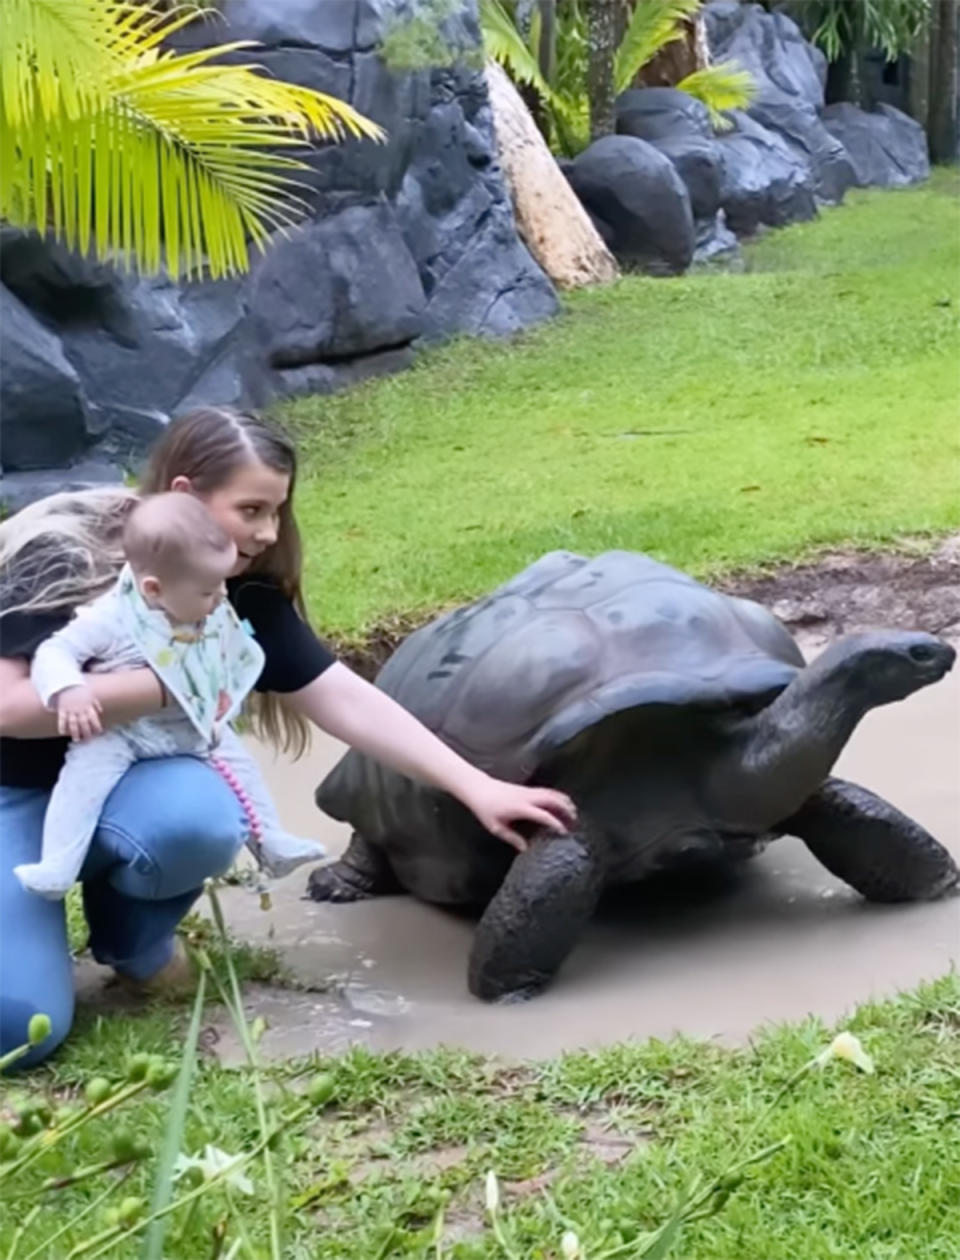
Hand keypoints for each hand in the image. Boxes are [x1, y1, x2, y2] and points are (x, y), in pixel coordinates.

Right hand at [55, 685, 102, 740]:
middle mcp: (80, 709)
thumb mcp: (90, 694)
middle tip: (88, 740)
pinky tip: (62, 733)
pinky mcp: (62, 709)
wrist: (67, 682)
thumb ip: (95, 704)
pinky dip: (62, 726)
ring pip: (73, 722)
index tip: (99, 732)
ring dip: (75, 732)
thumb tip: (101, 711)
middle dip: (86, 732)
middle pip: (84, 722)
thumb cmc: (79, 689)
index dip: (96, 725)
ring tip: (76, 739)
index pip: (93, 717)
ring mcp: (70, 709)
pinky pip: (62, 718)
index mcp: (88, 706)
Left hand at [461, 774, 576, 851]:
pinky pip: (547, 791)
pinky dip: (558, 796)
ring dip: (564, 801)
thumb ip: (512, 838)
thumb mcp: (496, 827)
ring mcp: (528, 791)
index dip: (555, 823)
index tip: (564, 831)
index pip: (543, 814)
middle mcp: (527, 797)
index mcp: (520, 808)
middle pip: (552, 800)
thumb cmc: (486, 809)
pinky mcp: (528, 789)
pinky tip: (562, 802)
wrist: (479, 789)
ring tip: (574, 812)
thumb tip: (525, 849)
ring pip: (551, 793)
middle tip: (575, 821)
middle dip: (566, 809)